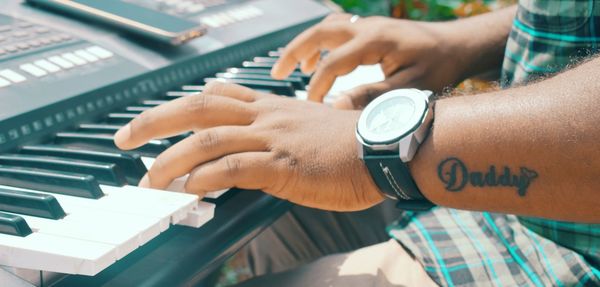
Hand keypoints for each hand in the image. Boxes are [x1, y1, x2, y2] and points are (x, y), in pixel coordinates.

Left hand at [114, 82, 383, 210]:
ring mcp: (273, 138)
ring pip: (208, 139)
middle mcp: (266, 116)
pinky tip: (190, 189)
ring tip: (150, 179)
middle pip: (198, 107)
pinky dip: (207, 177)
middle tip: (125, 138)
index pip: (217, 95)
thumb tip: (255, 153)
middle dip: (154, 121)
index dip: (181, 106)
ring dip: (171, 160)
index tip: (158, 121)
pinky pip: (235, 167)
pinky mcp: (284, 164)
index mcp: (271, 107)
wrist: (384, 150)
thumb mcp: (309, 128)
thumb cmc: (351, 145)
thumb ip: (277, 135)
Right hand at [271, 13, 464, 108]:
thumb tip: (336, 108)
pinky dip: (320, 43)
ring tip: (289, 68)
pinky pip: (336, 29)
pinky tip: (315, 61)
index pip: (333, 63)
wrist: (458, 46)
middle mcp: (368, 28)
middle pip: (319, 33)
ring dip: (304, 45)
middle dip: (294, 52)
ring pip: (325, 28)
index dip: (318, 86)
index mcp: (375, 41)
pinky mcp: (371, 29)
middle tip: (276, 74)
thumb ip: (373, 97)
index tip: (312, 107)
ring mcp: (368, 25)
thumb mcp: (410, 88)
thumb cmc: (439, 67)